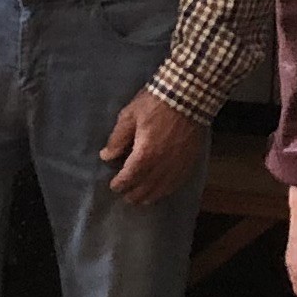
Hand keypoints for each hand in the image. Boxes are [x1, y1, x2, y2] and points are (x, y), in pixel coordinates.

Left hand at [101, 85, 207, 205]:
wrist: (189, 97)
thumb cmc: (155, 104)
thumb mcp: (129, 116)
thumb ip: (117, 139)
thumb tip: (107, 157)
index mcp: (145, 155)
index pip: (129, 178)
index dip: (120, 184)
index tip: (114, 186)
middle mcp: (162, 166)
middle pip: (145, 188)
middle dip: (133, 194)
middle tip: (125, 195)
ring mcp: (178, 166)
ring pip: (162, 190)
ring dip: (149, 196)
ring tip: (141, 199)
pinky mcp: (189, 163)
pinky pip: (177, 184)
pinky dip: (166, 191)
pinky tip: (161, 191)